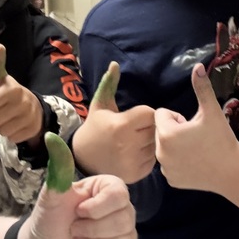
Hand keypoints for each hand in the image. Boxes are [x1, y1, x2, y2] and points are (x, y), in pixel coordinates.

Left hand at [0, 44, 43, 143]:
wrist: (33, 107)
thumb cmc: (9, 93)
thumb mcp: (1, 78)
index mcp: (13, 89)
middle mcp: (23, 103)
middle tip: (2, 111)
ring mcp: (29, 118)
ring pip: (2, 131)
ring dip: (3, 126)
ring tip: (9, 118)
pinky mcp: (33, 130)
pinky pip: (12, 138)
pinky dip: (12, 134)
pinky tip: (16, 125)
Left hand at [20, 174, 136, 238]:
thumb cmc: (49, 219)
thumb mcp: (51, 194)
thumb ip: (58, 168)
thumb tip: (52, 138)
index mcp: (109, 190)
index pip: (120, 194)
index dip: (98, 207)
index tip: (78, 211)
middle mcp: (123, 211)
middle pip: (124, 221)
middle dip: (90, 230)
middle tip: (73, 230)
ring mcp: (126, 236)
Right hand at [72, 63, 156, 182]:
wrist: (82, 159)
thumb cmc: (95, 128)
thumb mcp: (100, 104)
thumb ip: (109, 84)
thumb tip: (115, 63)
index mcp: (121, 125)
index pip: (151, 113)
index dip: (146, 113)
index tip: (136, 115)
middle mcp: (128, 145)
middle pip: (156, 129)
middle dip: (151, 126)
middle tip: (138, 128)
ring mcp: (133, 162)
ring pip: (156, 145)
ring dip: (151, 141)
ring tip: (137, 140)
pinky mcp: (137, 174)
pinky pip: (154, 161)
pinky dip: (148, 156)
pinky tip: (136, 153)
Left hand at [155, 63, 238, 194]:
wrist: (232, 172)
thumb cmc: (222, 139)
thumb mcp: (211, 112)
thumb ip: (202, 88)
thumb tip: (198, 66)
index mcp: (166, 134)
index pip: (162, 115)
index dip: (178, 118)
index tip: (192, 125)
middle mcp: (160, 152)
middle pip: (161, 132)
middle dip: (175, 131)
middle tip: (195, 138)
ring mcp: (165, 168)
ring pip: (164, 148)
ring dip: (175, 146)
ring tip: (196, 150)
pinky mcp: (171, 180)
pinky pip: (169, 164)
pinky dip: (178, 162)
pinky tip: (195, 164)